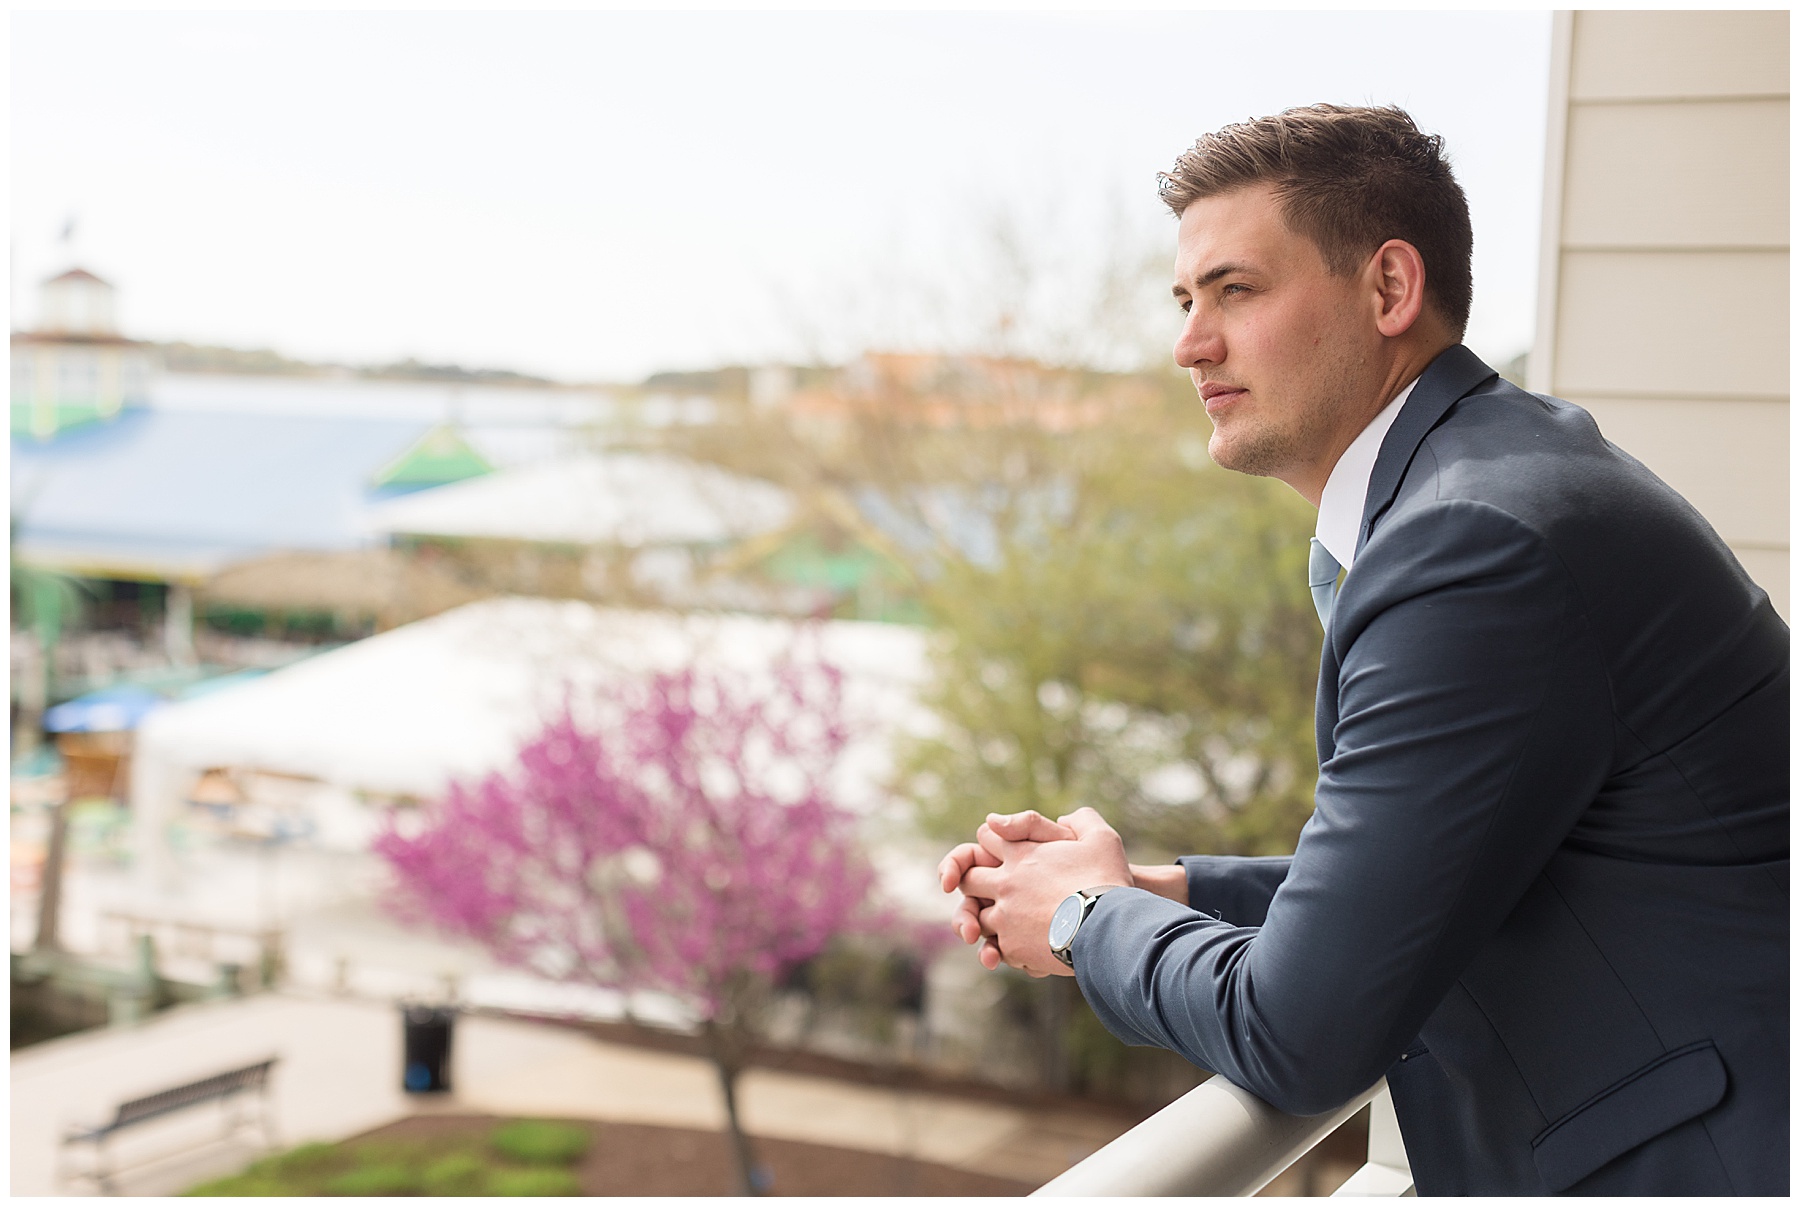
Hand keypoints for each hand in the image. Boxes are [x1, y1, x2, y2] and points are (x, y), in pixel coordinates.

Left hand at [961, 807, 1130, 976]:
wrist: (1110, 928)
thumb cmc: (1106, 882)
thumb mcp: (1101, 839)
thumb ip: (1082, 820)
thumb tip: (1064, 818)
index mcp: (1022, 854)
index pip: (986, 837)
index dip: (992, 840)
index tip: (1002, 849)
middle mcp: (1006, 884)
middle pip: (968, 880)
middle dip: (975, 883)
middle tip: (995, 891)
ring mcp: (1005, 918)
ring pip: (979, 918)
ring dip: (991, 919)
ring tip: (1014, 925)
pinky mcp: (1013, 948)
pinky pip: (997, 948)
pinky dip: (1009, 947)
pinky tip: (1028, 947)